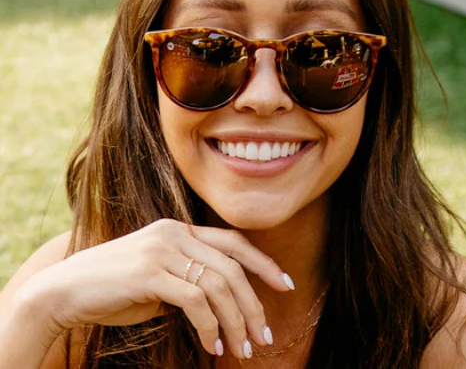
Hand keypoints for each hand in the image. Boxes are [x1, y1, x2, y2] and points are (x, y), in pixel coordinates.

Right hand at [18, 219, 292, 359]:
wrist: (66, 290)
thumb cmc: (115, 288)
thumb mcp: (159, 278)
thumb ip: (189, 279)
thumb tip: (223, 302)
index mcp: (180, 230)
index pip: (233, 242)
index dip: (263, 263)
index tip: (285, 285)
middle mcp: (175, 233)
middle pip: (231, 267)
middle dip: (254, 304)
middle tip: (264, 336)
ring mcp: (162, 250)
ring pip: (218, 285)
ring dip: (235, 322)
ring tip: (242, 350)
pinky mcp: (150, 272)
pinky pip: (195, 300)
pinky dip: (209, 327)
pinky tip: (211, 347)